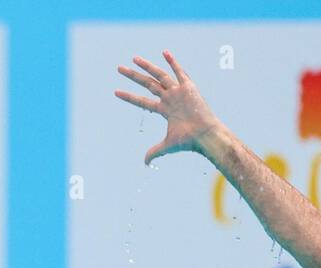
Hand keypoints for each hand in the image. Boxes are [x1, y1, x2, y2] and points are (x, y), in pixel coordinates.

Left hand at [115, 50, 221, 164]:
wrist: (205, 135)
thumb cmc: (189, 141)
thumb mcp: (167, 146)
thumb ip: (154, 151)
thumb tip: (145, 162)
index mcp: (164, 110)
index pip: (142, 101)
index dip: (129, 97)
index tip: (116, 92)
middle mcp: (170, 98)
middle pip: (148, 84)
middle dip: (133, 76)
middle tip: (119, 68)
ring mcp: (178, 92)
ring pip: (159, 76)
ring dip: (147, 67)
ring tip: (134, 59)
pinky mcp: (189, 88)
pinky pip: (180, 72)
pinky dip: (173, 62)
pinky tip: (164, 53)